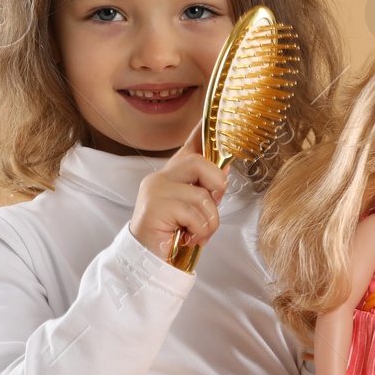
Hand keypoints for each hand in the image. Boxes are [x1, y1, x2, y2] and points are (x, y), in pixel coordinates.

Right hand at [130, 124, 229, 257]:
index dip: (202, 131)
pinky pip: (194, 214)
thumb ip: (207, 188)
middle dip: (216, 183)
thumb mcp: (195, 208)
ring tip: (198, 232)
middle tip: (214, 202)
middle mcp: (161, 177)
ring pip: (201, 196)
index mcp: (172, 175)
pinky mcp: (156, 207)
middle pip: (198, 163)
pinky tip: (189, 237)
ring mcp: (156, 190)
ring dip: (210, 220)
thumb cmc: (173, 232)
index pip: (189, 147)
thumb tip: (227, 166)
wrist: (147, 258)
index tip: (210, 116)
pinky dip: (200, 230)